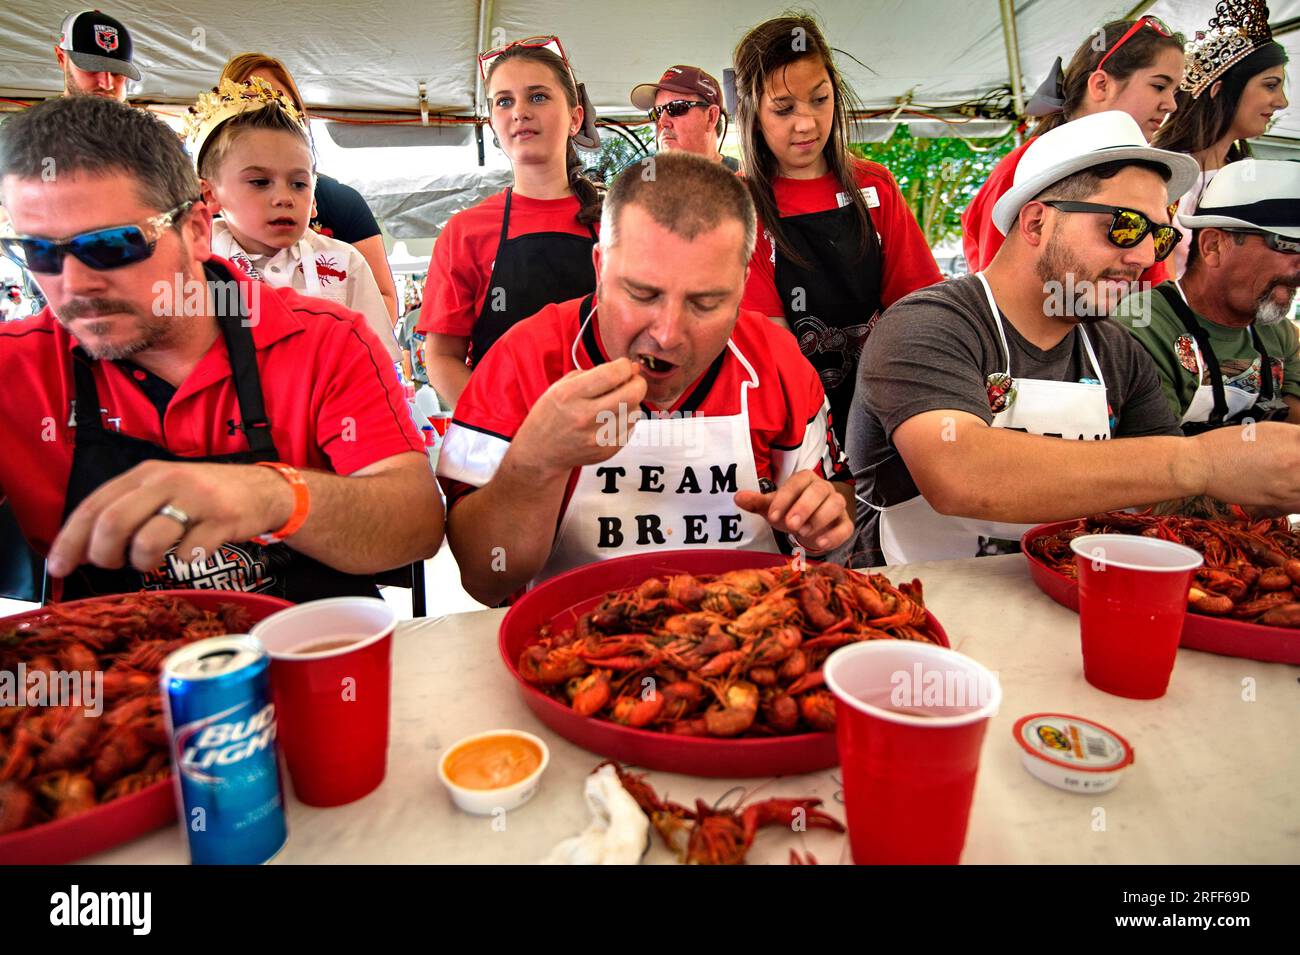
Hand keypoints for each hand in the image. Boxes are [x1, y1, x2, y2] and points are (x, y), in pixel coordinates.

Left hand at [47, 461, 293, 577]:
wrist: (262, 490)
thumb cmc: (203, 496)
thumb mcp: (161, 490)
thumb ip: (126, 510)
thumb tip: (83, 548)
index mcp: (143, 473)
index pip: (94, 506)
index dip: (71, 540)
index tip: (61, 567)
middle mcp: (166, 481)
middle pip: (115, 522)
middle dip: (104, 554)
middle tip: (113, 566)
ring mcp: (196, 499)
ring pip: (149, 540)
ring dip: (143, 562)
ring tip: (153, 562)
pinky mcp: (222, 519)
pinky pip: (190, 552)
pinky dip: (185, 561)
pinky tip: (192, 553)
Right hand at [510, 357, 647, 476]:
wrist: (542, 451)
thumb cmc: (552, 414)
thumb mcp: (562, 385)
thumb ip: (595, 373)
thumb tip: (631, 368)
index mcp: (570, 395)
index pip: (611, 374)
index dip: (624, 366)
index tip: (624, 365)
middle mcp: (583, 417)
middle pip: (631, 395)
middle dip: (638, 382)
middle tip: (633, 380)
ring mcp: (596, 437)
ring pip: (635, 412)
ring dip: (632, 402)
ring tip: (618, 401)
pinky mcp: (606, 451)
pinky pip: (631, 428)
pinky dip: (627, 419)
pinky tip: (613, 418)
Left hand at [735, 471, 853, 552]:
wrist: (807, 528)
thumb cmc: (789, 512)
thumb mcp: (772, 507)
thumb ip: (757, 502)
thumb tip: (737, 497)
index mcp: (805, 479)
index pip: (797, 483)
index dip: (785, 498)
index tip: (772, 516)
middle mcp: (824, 488)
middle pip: (819, 491)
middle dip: (804, 507)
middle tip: (790, 525)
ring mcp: (837, 505)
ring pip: (835, 505)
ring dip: (819, 518)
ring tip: (802, 533)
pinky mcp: (845, 523)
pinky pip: (845, 527)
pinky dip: (834, 535)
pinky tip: (819, 543)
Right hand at [1197, 425, 1299, 511]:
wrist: (1202, 465)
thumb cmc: (1228, 444)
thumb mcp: (1268, 430)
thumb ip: (1295, 438)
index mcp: (1296, 439)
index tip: (1298, 451)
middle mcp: (1297, 461)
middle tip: (1294, 465)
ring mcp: (1290, 483)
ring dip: (1298, 480)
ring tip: (1290, 477)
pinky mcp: (1279, 500)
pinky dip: (1298, 497)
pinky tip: (1290, 490)